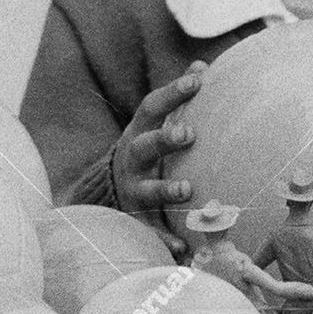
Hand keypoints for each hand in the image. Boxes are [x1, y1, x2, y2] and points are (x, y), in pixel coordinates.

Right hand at [111, 60, 205, 255]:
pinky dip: (164, 240)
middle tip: (188, 134)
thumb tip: (203, 65)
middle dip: (165, 139)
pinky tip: (182, 248)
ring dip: (165, 189)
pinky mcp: (138, 221)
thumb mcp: (156, 124)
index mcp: (141, 133)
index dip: (175, 92)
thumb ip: (179, 98)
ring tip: (186, 189)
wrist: (109, 193)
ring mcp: (133, 192)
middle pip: (146, 146)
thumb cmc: (147, 151)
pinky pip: (150, 233)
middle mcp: (133, 161)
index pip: (155, 107)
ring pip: (146, 191)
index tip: (198, 79)